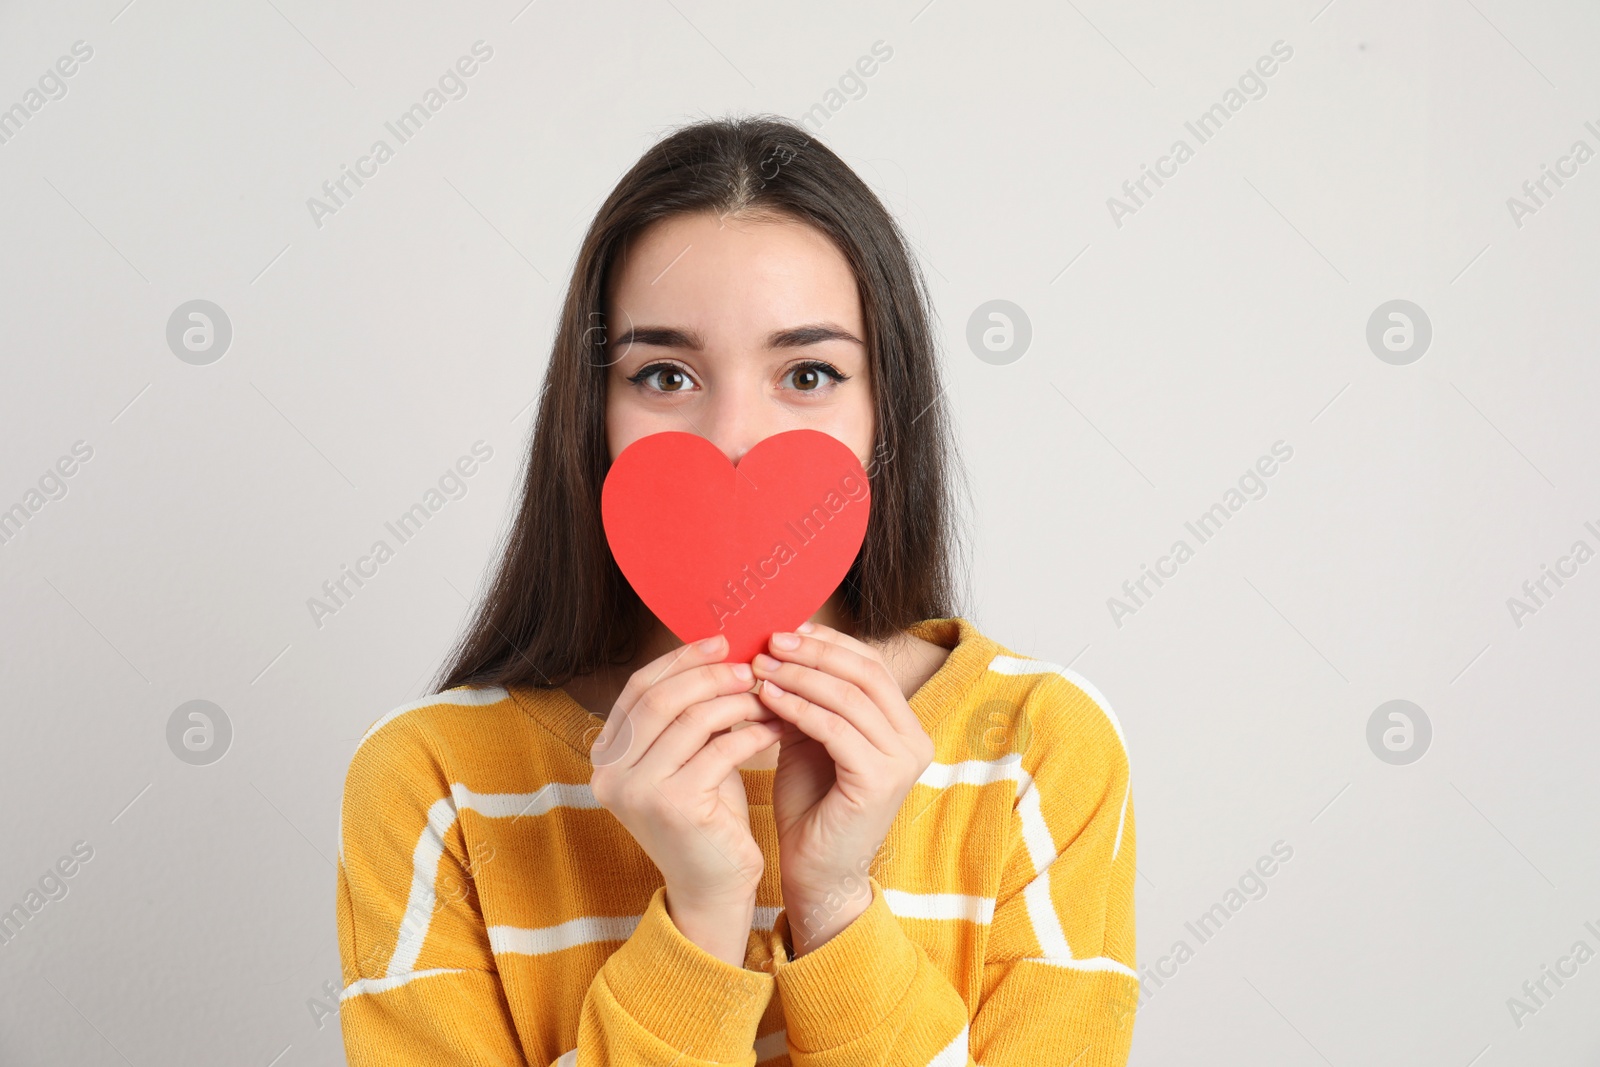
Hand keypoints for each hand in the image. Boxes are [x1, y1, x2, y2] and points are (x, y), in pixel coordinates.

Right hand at [587, 632, 781, 964]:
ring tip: (768, 695)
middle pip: (661, 698)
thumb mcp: (689, 758)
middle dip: (710, 674)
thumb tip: (720, 652)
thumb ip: (688, 714)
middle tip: (750, 666)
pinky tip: (775, 727)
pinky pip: (720, 749)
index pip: (639, 689)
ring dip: (737, 701)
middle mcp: (610, 773)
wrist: (714, 888)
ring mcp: (638, 791)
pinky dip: (752, 732)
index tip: (723, 642)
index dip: (681, 660)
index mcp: (606, 756)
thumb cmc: (708, 817)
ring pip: (692, 719)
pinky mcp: (674, 806)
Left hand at [750, 622, 935, 954]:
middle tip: (769, 641)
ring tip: (760, 667)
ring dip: (799, 676)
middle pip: (865, 673)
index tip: (784, 630)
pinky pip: (834, 728)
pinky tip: (766, 697)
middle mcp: (914, 740)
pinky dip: (797, 707)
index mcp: (903, 727)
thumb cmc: (812, 807)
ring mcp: (902, 761)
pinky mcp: (879, 781)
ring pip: (848, 697)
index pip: (870, 665)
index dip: (828, 643)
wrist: (817, 874)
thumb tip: (779, 647)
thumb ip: (808, 699)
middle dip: (813, 652)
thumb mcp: (810, 740)